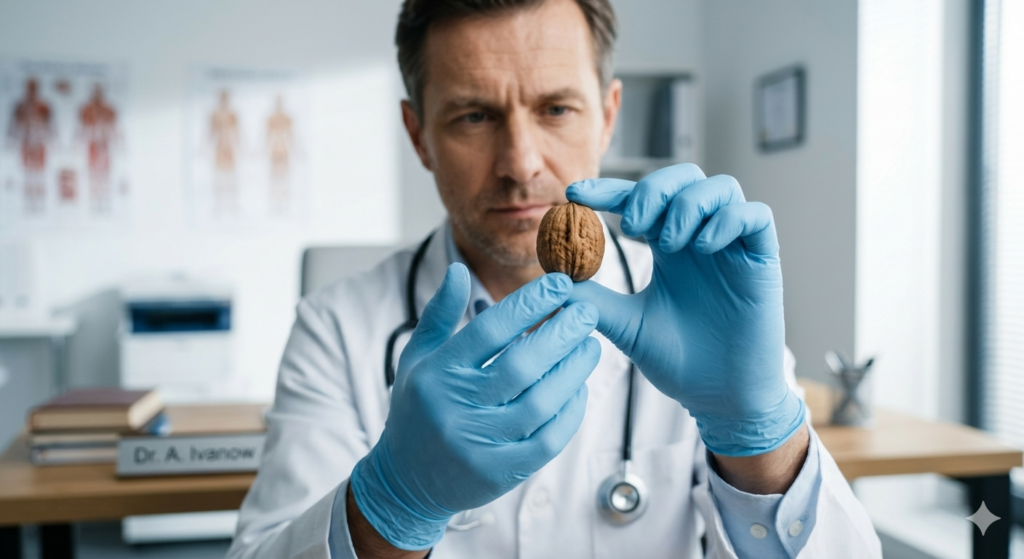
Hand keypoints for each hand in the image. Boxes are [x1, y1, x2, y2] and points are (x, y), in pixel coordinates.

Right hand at [350, 265, 600, 549]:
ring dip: (573, 371)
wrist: (406, 480)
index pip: (489, 330)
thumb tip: (460, 269)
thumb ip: (440, 314)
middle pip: (521, 366)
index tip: (561, 284)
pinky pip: (547, 440)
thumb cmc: (418, 407)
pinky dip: (570, 412)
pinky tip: (579, 388)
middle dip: (561, 335)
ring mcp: (478, 445)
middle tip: (586, 312)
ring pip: (540, 403)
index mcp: (437, 373)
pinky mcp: (499, 474)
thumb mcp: (418, 357)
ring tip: (591, 346)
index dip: (529, 304)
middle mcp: (455, 408)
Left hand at [567, 163, 803, 456]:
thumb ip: (593, 298)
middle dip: (653, 189)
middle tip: (630, 223)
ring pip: (721, 188)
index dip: (608, 189)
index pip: (638, 199)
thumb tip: (551, 279)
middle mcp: (699, 237)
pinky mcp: (763, 260)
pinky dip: (727, 221)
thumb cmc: (677, 361)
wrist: (719, 397)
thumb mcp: (626, 325)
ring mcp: (733, 246)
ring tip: (667, 243)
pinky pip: (756, 216)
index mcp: (667, 246)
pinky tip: (703, 247)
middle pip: (683, 178)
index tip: (574, 195)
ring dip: (687, 205)